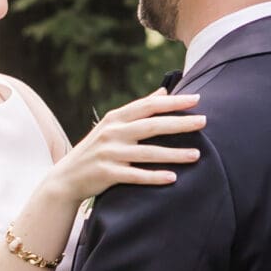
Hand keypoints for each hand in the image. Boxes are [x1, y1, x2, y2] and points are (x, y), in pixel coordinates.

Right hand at [56, 90, 205, 199]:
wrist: (67, 178)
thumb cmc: (96, 149)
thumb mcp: (113, 126)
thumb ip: (138, 110)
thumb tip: (163, 92)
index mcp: (116, 118)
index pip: (148, 106)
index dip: (173, 102)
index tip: (196, 99)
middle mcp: (113, 133)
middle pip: (152, 126)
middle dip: (179, 123)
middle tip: (203, 122)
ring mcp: (110, 154)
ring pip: (148, 153)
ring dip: (174, 154)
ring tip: (196, 155)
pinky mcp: (107, 174)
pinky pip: (136, 175)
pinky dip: (154, 177)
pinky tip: (173, 178)